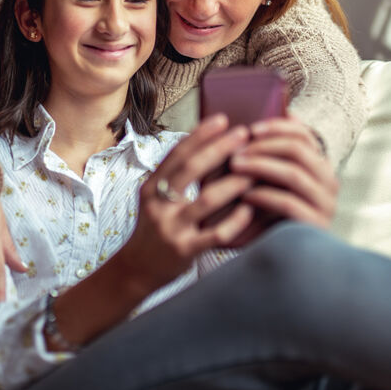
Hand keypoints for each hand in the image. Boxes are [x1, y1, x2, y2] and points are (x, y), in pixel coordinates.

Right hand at [115, 114, 255, 290]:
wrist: (136, 271)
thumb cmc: (154, 229)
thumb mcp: (155, 200)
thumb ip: (175, 177)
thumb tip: (207, 145)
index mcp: (151, 188)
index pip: (176, 154)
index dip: (199, 135)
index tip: (222, 119)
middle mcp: (158, 205)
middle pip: (191, 169)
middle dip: (219, 148)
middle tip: (243, 134)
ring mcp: (171, 228)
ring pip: (207, 200)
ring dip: (234, 183)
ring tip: (254, 171)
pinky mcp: (185, 251)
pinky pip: (216, 233)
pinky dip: (236, 220)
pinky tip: (250, 208)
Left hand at [229, 117, 338, 232]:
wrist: (281, 257)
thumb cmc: (269, 212)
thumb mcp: (270, 179)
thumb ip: (271, 152)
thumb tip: (282, 112)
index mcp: (320, 165)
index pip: (305, 135)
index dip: (277, 126)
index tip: (250, 128)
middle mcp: (329, 182)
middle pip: (299, 150)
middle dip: (264, 146)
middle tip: (236, 150)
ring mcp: (326, 204)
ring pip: (294, 174)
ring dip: (260, 166)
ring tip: (235, 166)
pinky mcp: (315, 225)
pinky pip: (288, 203)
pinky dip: (264, 195)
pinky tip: (245, 194)